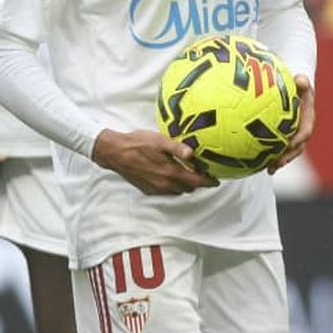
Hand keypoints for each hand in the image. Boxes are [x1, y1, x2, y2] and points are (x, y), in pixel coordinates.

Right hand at [91, 129, 217, 195]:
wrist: (115, 153)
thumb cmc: (138, 144)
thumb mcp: (160, 141)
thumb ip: (178, 148)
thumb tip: (193, 153)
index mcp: (171, 173)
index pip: (196, 182)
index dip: (208, 182)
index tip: (216, 180)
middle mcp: (165, 184)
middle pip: (188, 188)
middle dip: (196, 182)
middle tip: (200, 172)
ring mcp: (156, 189)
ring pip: (177, 191)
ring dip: (184, 185)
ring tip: (185, 173)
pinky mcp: (147, 190)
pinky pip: (165, 192)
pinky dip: (171, 186)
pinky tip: (168, 175)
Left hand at [267, 76, 313, 173]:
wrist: (296, 89)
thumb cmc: (297, 84)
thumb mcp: (301, 81)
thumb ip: (301, 82)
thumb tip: (301, 80)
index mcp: (307, 119)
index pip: (306, 131)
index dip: (299, 139)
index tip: (291, 144)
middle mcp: (302, 130)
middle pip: (297, 148)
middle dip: (288, 157)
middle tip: (277, 163)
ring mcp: (294, 136)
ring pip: (288, 152)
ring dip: (280, 161)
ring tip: (269, 170)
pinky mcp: (285, 138)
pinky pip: (278, 149)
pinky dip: (270, 157)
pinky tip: (257, 164)